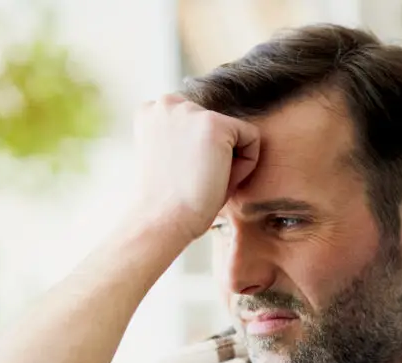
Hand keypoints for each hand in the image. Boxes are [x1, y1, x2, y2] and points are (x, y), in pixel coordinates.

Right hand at [129, 94, 259, 242]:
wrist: (163, 220)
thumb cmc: (168, 202)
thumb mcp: (170, 158)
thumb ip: (186, 137)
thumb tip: (218, 132)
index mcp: (150, 112)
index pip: (196, 123)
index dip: (197, 154)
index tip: (183, 176)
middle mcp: (167, 104)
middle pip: (216, 126)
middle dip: (215, 155)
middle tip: (196, 182)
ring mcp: (191, 111)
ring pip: (234, 132)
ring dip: (230, 160)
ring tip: (208, 182)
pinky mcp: (215, 123)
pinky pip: (251, 138)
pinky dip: (246, 165)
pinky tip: (222, 181)